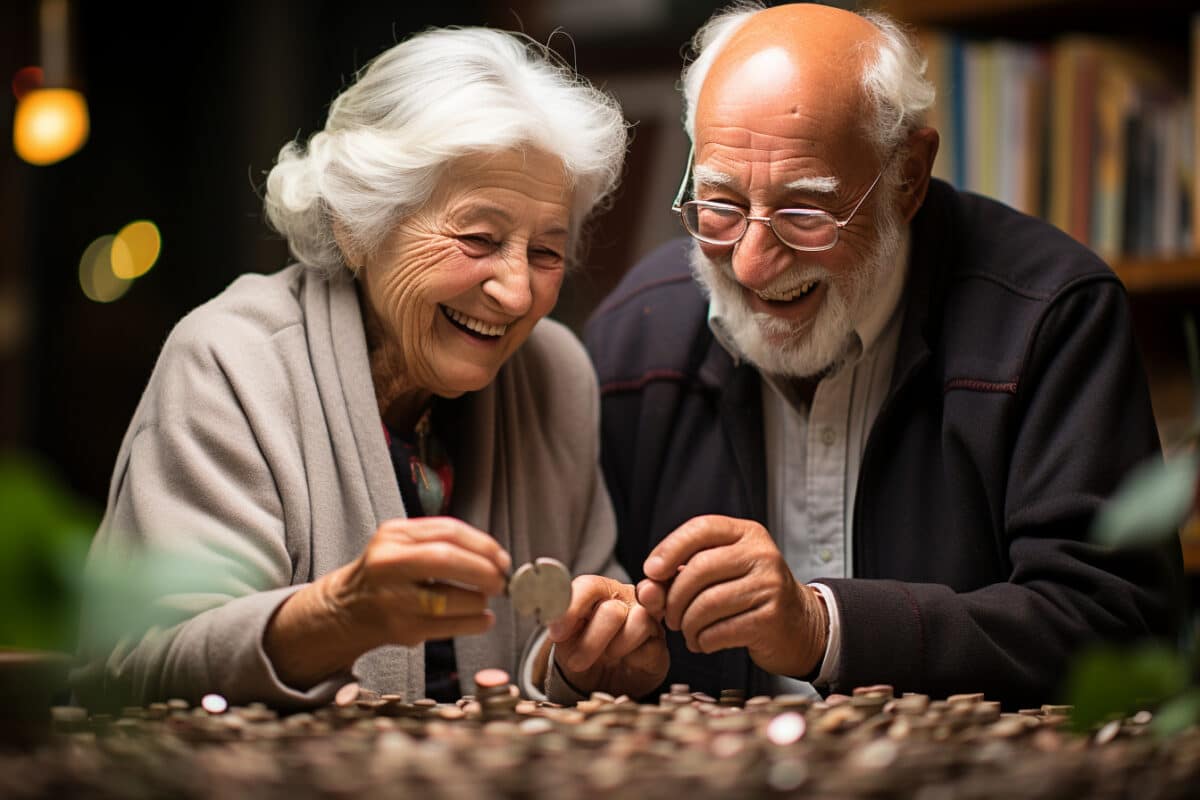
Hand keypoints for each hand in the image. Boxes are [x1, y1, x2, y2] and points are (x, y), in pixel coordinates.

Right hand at [330, 516, 510, 647]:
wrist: (345, 608)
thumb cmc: (385, 574)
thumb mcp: (403, 543)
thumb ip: (443, 542)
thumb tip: (495, 557)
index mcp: (394, 535)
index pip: (448, 531)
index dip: (483, 545)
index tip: (502, 558)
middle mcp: (389, 563)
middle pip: (446, 559)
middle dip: (483, 571)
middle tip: (500, 581)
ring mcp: (393, 598)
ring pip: (449, 598)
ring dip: (478, 601)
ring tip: (484, 600)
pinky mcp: (400, 629)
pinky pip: (448, 627)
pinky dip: (474, 623)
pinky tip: (482, 619)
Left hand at [545, 575, 667, 698]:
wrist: (599, 681)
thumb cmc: (580, 649)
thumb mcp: (563, 636)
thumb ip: (558, 617)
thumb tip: (546, 606)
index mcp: (598, 590)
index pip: (588, 586)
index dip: (572, 609)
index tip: (556, 634)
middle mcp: (625, 598)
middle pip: (612, 610)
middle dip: (591, 642)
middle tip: (576, 661)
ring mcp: (646, 618)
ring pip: (638, 621)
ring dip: (614, 648)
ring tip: (606, 658)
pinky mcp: (659, 643)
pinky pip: (651, 646)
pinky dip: (633, 659)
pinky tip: (626, 662)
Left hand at [639, 515, 827, 676]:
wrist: (798, 624)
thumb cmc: (748, 595)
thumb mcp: (721, 572)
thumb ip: (682, 574)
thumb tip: (647, 588)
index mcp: (747, 534)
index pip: (701, 528)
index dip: (670, 548)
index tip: (652, 572)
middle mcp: (762, 554)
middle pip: (699, 569)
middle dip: (674, 597)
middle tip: (669, 616)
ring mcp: (770, 585)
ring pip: (707, 603)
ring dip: (687, 624)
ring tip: (687, 632)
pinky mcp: (771, 618)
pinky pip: (721, 630)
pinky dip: (703, 640)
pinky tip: (703, 642)